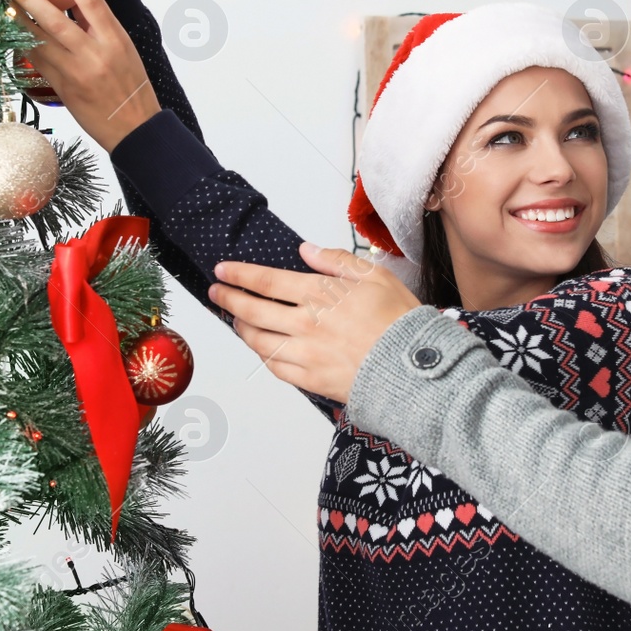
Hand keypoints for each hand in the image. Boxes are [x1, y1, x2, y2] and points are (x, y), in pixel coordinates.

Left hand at [5, 0, 160, 151]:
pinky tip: (10, 31)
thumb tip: (74, 1)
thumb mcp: (124, 51)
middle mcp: (94, 54)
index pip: (91, 1)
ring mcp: (76, 72)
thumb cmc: (132, 88)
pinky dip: (23, 45)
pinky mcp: (62, 88)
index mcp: (115, 40)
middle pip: (55, 19)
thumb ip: (99, 27)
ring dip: (17, 19)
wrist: (135, 129)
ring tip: (1, 1)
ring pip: (39, 40)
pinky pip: (37, 61)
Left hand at [208, 242, 423, 402]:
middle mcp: (305, 325)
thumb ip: (336, 261)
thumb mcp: (375, 276)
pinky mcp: (311, 381)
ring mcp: (305, 355)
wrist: (413, 369)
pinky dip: (263, 356)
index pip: (265, 281)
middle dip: (229, 299)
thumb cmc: (399, 321)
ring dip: (242, 328)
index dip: (239, 275)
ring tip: (236, 319)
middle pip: (252, 311)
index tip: (223, 270)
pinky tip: (261, 348)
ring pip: (258, 341)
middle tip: (217, 292)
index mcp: (319, 295)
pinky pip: (276, 368)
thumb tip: (306, 250)